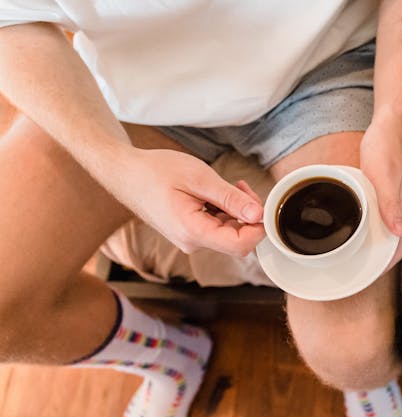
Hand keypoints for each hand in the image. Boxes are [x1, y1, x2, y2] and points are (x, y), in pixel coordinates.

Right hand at [111, 148, 265, 255]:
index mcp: (193, 232)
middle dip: (249, 214)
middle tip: (242, 186)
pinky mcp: (190, 232)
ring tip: (229, 186)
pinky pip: (217, 227)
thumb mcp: (199, 178)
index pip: (241, 245)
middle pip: (238, 239)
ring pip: (229, 232)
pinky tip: (218, 193)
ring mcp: (190, 239)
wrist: (124, 172)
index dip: (259, 228)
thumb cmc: (155, 171)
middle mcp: (192, 242)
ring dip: (237, 210)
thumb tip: (258, 214)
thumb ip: (230, 198)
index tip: (262, 205)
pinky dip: (225, 210)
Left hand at [359, 125, 401, 267]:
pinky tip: (361, 231)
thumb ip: (391, 205)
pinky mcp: (392, 194)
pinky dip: (374, 231)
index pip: (399, 247)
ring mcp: (400, 202)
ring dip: (376, 246)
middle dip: (379, 261)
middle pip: (395, 243)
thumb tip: (399, 233)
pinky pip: (385, 220)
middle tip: (356, 272)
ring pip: (390, 232)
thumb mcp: (384, 177)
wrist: (390, 125)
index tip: (368, 277)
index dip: (385, 265)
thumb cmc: (385, 148)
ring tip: (356, 257)